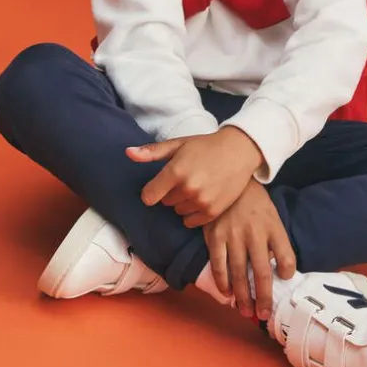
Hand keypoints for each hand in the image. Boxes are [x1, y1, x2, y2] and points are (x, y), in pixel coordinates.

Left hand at [126, 126, 264, 226]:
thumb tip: (127, 153)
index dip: (152, 190)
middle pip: (165, 202)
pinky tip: (203, 197)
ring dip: (183, 202)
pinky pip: (191, 221)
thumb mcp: (178, 144)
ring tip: (197, 186)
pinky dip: (194, 212)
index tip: (161, 183)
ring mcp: (201, 202)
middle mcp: (187, 188)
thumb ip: (151, 152)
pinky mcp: (212, 212)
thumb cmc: (205, 146)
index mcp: (176, 171)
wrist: (239, 151)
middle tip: (186, 178)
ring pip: (178, 211)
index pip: (148, 196)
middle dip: (171, 192)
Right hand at [203, 180, 296, 319]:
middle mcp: (255, 233)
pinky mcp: (214, 236)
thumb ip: (277, 241)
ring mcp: (233, 235)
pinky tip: (226, 293)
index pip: (286, 255)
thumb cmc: (254, 202)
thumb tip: (280, 270)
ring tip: (245, 311)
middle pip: (262, 273)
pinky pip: (218, 264)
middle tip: (263, 315)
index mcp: (273, 226)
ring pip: (239, 273)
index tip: (285, 283)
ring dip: (242, 296)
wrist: (230, 179)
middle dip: (263, 298)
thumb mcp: (272, 216)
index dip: (288, 272)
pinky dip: (222, 282)